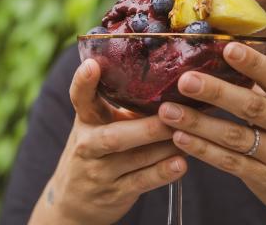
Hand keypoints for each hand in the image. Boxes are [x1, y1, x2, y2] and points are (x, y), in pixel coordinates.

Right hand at [29, 59, 186, 224]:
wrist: (75, 200)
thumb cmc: (95, 148)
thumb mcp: (98, 123)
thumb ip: (121, 103)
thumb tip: (164, 75)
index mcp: (86, 120)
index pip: (80, 98)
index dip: (84, 82)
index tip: (93, 65)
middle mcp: (88, 145)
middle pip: (114, 136)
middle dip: (146, 128)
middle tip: (171, 114)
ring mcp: (100, 172)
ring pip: (135, 158)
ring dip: (164, 146)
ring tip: (190, 133)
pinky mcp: (115, 193)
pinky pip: (142, 182)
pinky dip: (162, 172)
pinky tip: (181, 163)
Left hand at [158, 42, 265, 223]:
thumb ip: (262, 89)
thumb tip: (219, 60)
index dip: (253, 63)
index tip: (228, 48)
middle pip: (251, 106)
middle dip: (216, 92)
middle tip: (185, 80)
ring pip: (234, 136)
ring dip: (198, 123)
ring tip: (169, 111)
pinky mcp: (265, 178)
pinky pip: (229, 162)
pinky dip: (203, 150)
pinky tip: (180, 138)